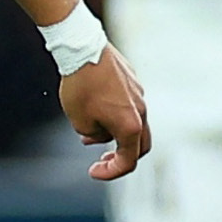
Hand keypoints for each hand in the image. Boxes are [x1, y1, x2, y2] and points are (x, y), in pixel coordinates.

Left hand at [60, 45, 149, 180]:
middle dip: (121, 157)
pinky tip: (95, 107)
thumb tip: (100, 134)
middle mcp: (141, 110)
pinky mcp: (133, 81)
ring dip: (116, 133)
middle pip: (139, 145)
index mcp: (130, 126)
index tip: (93, 171)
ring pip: (134, 123)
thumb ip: (93, 135)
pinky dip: (116, 114)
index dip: (110, 172)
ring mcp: (140, 94)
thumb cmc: (80, 86)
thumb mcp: (79, 121)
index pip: (128, 161)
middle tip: (101, 160)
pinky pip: (129, 104)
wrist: (82, 49)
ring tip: (90, 130)